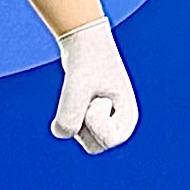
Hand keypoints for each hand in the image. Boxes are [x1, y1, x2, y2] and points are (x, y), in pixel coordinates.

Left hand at [49, 15, 137, 154]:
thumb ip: (69, 114)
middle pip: (92, 147)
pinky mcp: (88, 118)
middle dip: (82, 122)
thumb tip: (60, 133)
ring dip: (72, 114)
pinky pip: (69, 127)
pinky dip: (66, 110)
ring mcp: (103, 123)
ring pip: (77, 136)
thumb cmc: (87, 61)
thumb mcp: (77, 86)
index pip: (107, 141)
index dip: (94, 120)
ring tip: (82, 90)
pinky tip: (75, 91)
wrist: (84, 42)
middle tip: (87, 96)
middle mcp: (118, 125)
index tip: (98, 96)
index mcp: (129, 118)